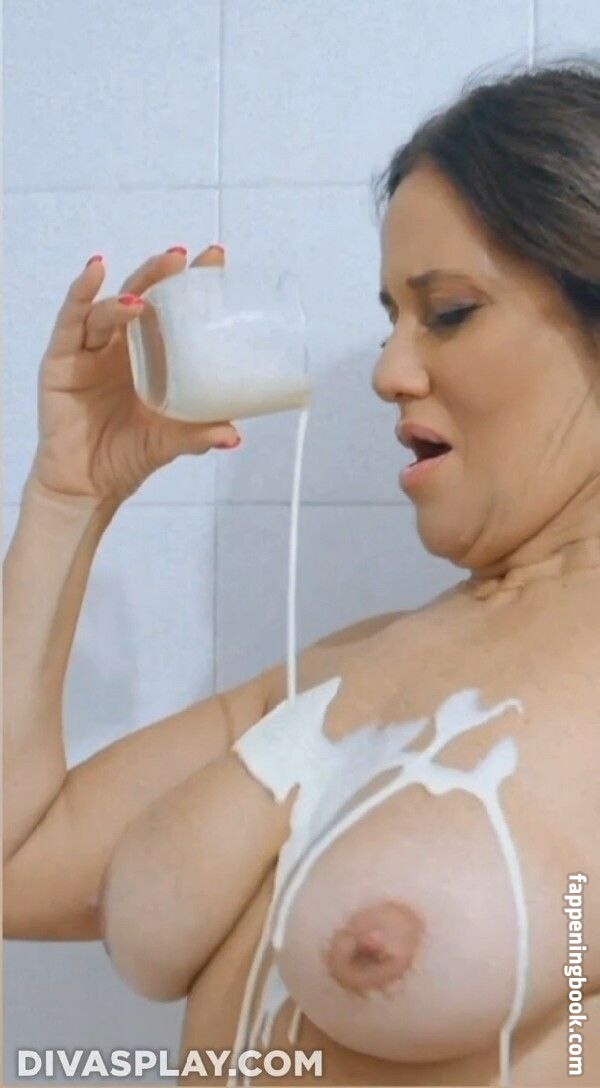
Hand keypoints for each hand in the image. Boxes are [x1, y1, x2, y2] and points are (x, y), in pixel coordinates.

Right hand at [29, 245, 240, 504]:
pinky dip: (82, 294)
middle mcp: (123, 347)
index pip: (174, 311)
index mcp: (152, 359)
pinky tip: (94, 274)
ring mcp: (91, 351)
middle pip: (143, 296)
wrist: (87, 487)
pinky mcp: (61, 361)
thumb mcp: (171, 442)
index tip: (216, 259)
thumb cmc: (127, 456)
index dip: (192, 283)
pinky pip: (71, 322)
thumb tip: (234, 435)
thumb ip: (198, 433)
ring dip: (128, 292)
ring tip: (144, 297)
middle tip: (181, 259)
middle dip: (162, 274)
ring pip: (109, 309)